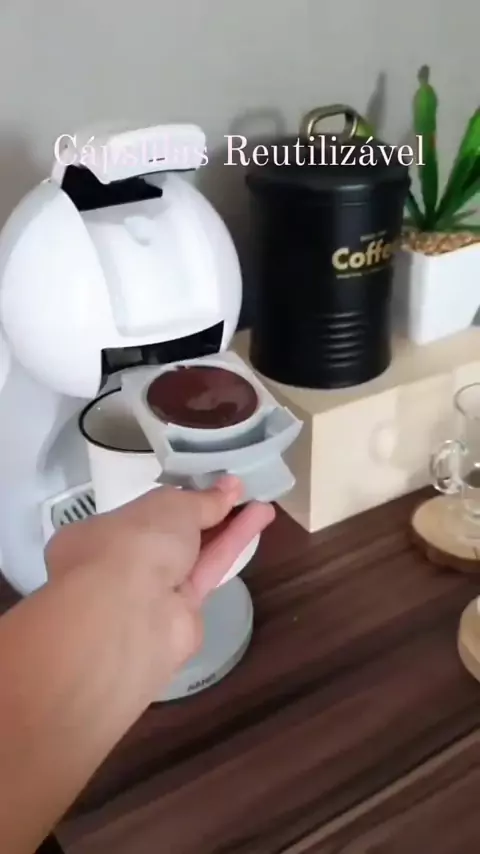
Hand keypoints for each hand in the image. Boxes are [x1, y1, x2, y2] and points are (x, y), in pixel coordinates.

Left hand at [46, 477, 274, 680]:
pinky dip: (232, 545)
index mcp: (97, 533)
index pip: (137, 514)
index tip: (203, 485)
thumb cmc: (134, 543)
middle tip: (239, 490)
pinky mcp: (181, 614)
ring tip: (261, 501)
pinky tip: (259, 519)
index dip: (172, 499)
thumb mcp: (170, 505)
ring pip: (193, 553)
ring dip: (227, 526)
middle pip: (169, 535)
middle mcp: (119, 564)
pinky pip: (208, 571)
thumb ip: (201, 499)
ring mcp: (149, 593)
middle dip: (204, 512)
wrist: (131, 613)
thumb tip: (228, 487)